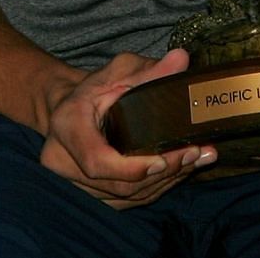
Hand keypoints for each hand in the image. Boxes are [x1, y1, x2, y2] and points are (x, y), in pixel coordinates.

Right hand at [39, 47, 216, 206]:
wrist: (68, 109)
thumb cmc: (93, 89)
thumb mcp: (118, 71)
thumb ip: (149, 69)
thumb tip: (181, 59)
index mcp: (68, 125)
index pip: (96, 160)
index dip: (130, 168)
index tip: (161, 160)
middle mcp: (64, 160)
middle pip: (117, 183)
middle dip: (161, 172)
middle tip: (194, 152)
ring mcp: (75, 182)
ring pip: (125, 196)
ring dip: (165, 181)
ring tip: (195, 159)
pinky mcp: (90, 194)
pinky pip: (126, 200)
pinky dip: (155, 187)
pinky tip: (180, 171)